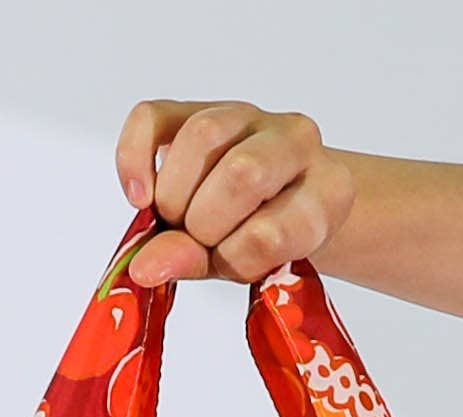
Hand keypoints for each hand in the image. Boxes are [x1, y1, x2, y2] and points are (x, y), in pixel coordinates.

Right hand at [116, 102, 355, 286]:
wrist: (266, 200)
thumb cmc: (265, 237)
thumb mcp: (243, 265)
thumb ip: (199, 264)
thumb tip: (146, 265)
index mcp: (327, 190)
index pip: (272, 231)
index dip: (234, 256)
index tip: (224, 262)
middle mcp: (296, 140)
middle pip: (242, 173)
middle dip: (204, 223)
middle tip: (198, 239)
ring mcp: (247, 114)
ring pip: (201, 137)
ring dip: (174, 195)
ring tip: (175, 219)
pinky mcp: (195, 105)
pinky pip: (153, 118)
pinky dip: (135, 160)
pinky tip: (140, 196)